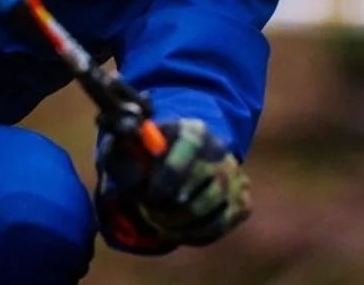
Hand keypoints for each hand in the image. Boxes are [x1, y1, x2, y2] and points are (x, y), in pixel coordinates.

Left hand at [97, 118, 251, 248]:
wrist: (189, 150)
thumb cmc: (155, 147)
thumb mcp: (137, 139)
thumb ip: (125, 147)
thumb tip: (122, 159)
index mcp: (195, 130)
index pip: (188, 150)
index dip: (168, 177)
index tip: (149, 196)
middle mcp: (221, 151)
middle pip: (203, 184)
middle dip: (173, 208)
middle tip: (152, 216)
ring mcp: (234, 176)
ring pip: (211, 210)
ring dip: (182, 224)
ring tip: (160, 224)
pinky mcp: (241, 201)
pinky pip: (220, 226)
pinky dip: (196, 234)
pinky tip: (177, 229)